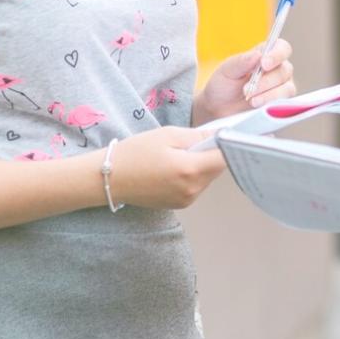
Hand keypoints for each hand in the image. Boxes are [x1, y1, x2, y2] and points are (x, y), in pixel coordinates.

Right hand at [105, 125, 227, 209]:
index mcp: (191, 169)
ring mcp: (187, 200)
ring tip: (180, 155)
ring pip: (208, 177)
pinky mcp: (181, 205)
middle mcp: (193, 189)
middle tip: (195, 141)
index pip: (226, 157)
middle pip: (218, 168)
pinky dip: (193, 175)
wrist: (110, 179)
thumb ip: (198, 136)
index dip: (230, 143)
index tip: (228, 133)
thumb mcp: (167, 135)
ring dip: (203, 165)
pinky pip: (197, 186)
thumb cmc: (136, 152)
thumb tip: (222, 134)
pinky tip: (175, 168)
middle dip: (213, 153)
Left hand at [192, 40, 295, 124]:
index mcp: (267, 55)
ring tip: (252, 101)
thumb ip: (241, 61)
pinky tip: (259, 108)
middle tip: (246, 90)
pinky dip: (272, 106)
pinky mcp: (281, 105)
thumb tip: (257, 55)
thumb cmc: (224, 84)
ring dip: (269, 95)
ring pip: (287, 89)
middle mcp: (278, 70)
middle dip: (266, 81)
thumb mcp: (227, 70)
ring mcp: (282, 88)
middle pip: (284, 70)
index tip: (264, 64)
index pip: (282, 48)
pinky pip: (284, 105)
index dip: (277, 54)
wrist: (219, 108)